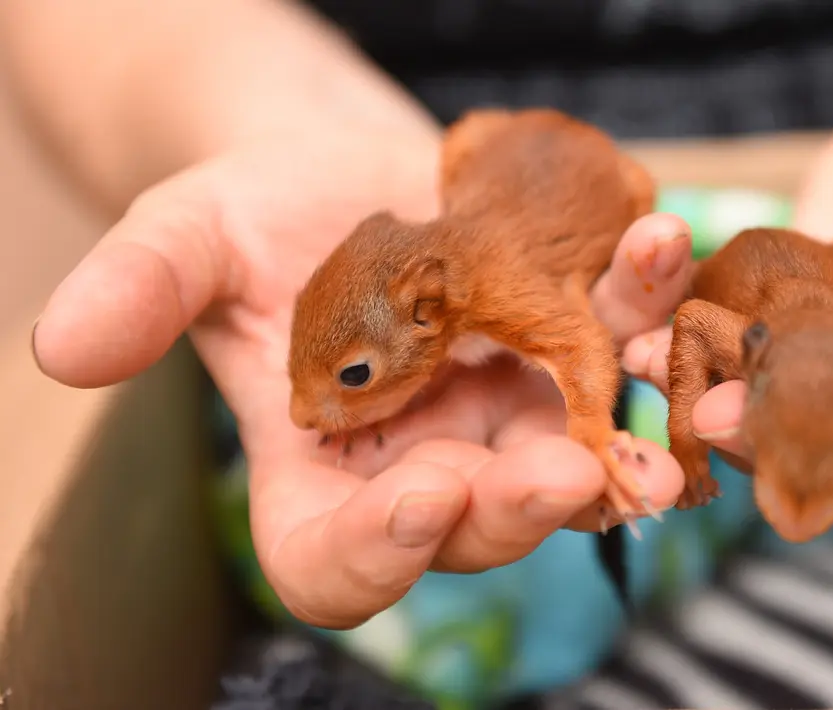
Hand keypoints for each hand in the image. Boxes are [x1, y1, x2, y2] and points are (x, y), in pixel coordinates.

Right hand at [32, 131, 691, 627]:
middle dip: (527, 505)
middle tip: (568, 474)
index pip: (343, 558)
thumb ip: (141, 293)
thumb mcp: (187, 243)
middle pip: (482, 524)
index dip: (381, 552)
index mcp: (323, 474)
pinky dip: (647, 307)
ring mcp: (509, 414)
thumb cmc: (252, 217)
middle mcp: (428, 462)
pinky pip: (620, 344)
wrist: (341, 164)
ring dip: (625, 422)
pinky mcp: (569, 348)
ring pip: (578, 447)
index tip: (418, 502)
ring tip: (656, 374)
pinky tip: (655, 250)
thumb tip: (64, 346)